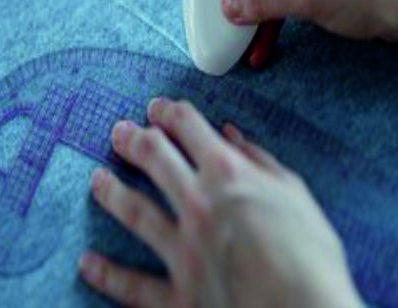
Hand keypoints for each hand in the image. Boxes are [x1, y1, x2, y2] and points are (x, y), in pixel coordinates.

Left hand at [79, 98, 361, 307]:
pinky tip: (87, 262)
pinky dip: (107, 274)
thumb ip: (258, 159)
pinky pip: (133, 285)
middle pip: (154, 158)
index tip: (158, 108)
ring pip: (134, 211)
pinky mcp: (178, 296)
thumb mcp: (294, 192)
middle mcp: (197, 204)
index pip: (189, 128)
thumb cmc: (311, 253)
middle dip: (135, 140)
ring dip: (112, 191)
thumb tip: (230, 135)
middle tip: (120, 131)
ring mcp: (183, 250)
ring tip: (97, 178)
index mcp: (227, 174)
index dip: (170, 112)